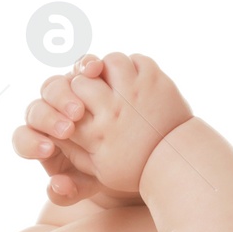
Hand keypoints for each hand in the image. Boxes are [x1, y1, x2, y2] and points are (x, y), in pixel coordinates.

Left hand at [12, 56, 138, 206]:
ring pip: (53, 86)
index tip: (48, 150)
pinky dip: (85, 64)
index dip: (31, 143)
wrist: (131, 149)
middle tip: (68, 129)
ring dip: (63, 95)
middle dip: (49, 119)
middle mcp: (49, 115)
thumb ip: (69, 191)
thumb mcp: (87, 185)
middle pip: (36, 109)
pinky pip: (80, 66)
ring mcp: (67, 94)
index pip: (23, 139)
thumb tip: (56, 187)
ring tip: (81, 109)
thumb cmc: (101, 171)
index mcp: (41, 142)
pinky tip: (94, 70)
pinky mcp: (85, 77)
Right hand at [66, 52, 192, 194]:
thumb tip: (55, 144)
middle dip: (80, 84)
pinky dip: (132, 65)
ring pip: (110, 62)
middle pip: (82, 82)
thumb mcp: (98, 172)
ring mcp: (136, 93)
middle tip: (87, 87)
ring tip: (109, 79)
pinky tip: (131, 78)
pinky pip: (136, 60)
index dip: (64, 101)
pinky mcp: (156, 81)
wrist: (176, 162)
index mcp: (96, 135)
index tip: (73, 106)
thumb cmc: (132, 168)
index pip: (66, 104)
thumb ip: (73, 154)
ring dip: (106, 69)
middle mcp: (114, 111)